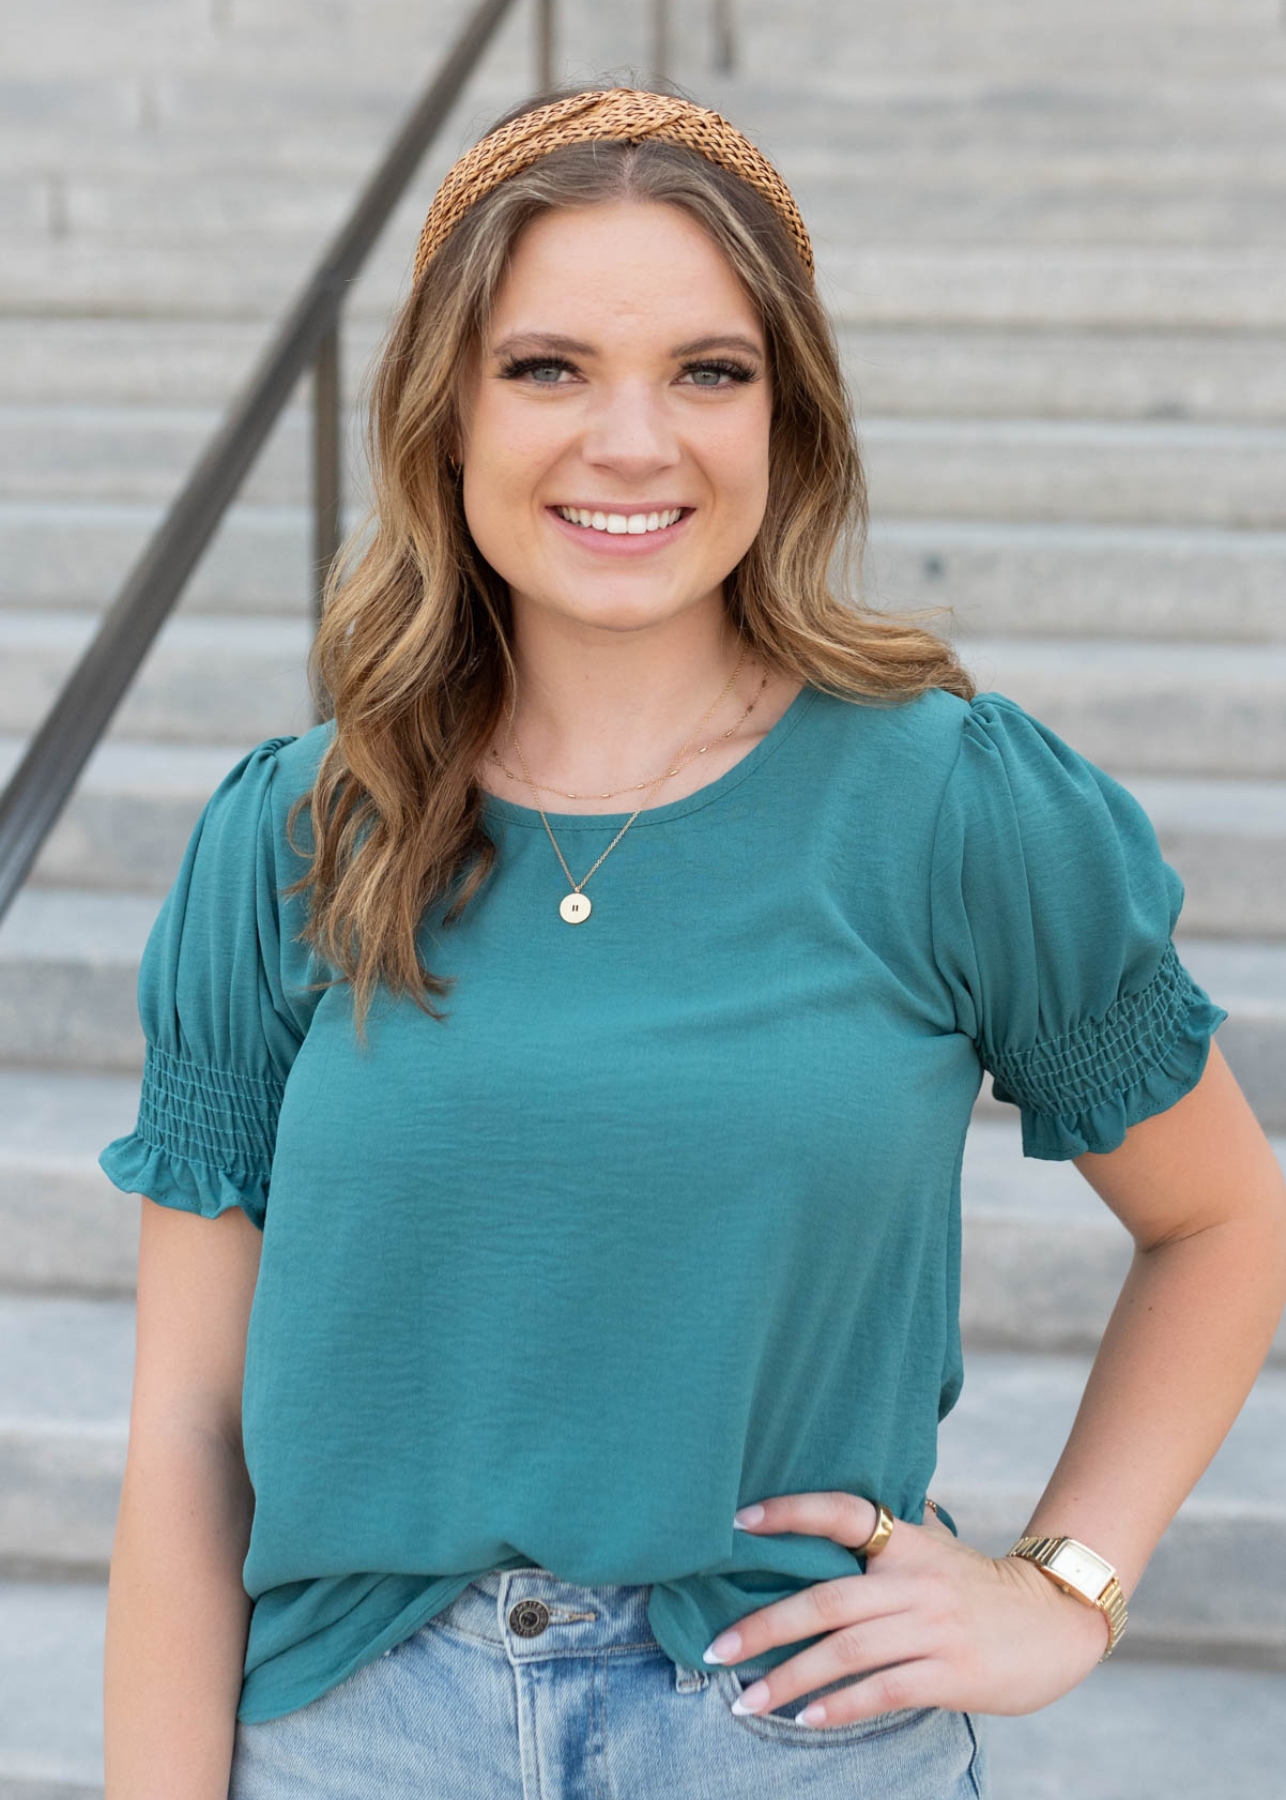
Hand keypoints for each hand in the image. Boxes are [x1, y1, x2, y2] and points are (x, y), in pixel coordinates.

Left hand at [707, 1491, 1111, 1723]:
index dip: (790, 1513)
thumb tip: (825, 1524)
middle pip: (826, 1598)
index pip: (841, 1512)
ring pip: (845, 1651)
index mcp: (906, 1541)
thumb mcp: (934, 1547)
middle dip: (764, 1626)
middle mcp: (913, 1580)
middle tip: (715, 1648)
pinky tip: (806, 1718)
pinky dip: (840, 1706)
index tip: (738, 1522)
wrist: (1054, 1621)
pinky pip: (882, 1690)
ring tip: (745, 1702)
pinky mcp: (949, 1673)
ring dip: (789, 1678)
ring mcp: (932, 1627)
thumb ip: (887, 1536)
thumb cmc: (977, 1586)